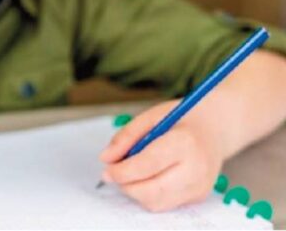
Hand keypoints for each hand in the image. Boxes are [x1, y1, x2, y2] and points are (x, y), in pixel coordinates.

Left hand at [99, 100, 224, 211]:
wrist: (215, 128)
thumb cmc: (181, 120)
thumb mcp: (151, 117)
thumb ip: (126, 137)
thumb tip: (106, 158)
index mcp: (185, 142)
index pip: (148, 165)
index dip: (123, 171)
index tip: (107, 170)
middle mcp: (196, 168)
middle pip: (151, 190)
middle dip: (126, 185)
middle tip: (114, 173)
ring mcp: (200, 186)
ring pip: (156, 202)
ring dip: (136, 191)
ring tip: (132, 173)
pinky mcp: (198, 197)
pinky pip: (165, 204)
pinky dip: (149, 194)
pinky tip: (149, 177)